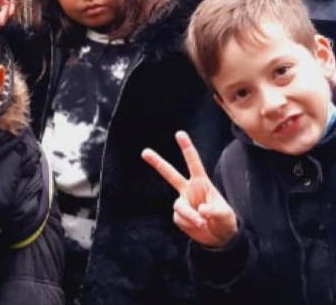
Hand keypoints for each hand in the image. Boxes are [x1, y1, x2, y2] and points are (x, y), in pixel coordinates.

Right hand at [142, 132, 238, 249]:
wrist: (220, 238)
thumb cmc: (225, 221)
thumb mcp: (226, 215)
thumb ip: (215, 211)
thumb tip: (200, 210)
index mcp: (201, 183)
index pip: (194, 163)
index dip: (187, 148)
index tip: (179, 133)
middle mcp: (189, 190)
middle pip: (170, 174)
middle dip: (157, 162)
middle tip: (144, 152)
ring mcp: (183, 202)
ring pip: (179, 206)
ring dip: (190, 215)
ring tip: (202, 223)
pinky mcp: (180, 216)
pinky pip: (181, 219)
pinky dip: (190, 225)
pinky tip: (199, 227)